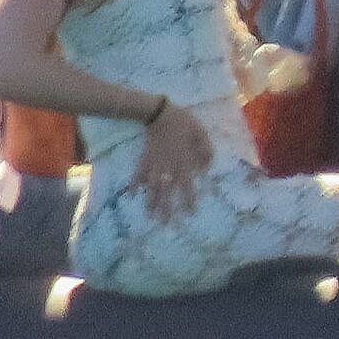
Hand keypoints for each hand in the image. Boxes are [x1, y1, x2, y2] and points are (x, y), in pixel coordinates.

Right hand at [129, 102, 212, 221]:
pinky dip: (135, 183)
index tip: (189, 213)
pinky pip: (139, 173)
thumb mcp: (201, 134)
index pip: (187, 186)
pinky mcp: (145, 158)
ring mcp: (154, 165)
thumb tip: (207, 168)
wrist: (160, 114)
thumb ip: (205, 151)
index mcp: (183, 163)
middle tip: (165, 225)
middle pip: (167, 193)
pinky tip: (131, 194)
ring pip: (152, 187)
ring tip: (149, 216)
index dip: (188, 200)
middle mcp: (168, 168)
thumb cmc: (183, 123)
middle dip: (166, 209)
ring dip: (151, 202)